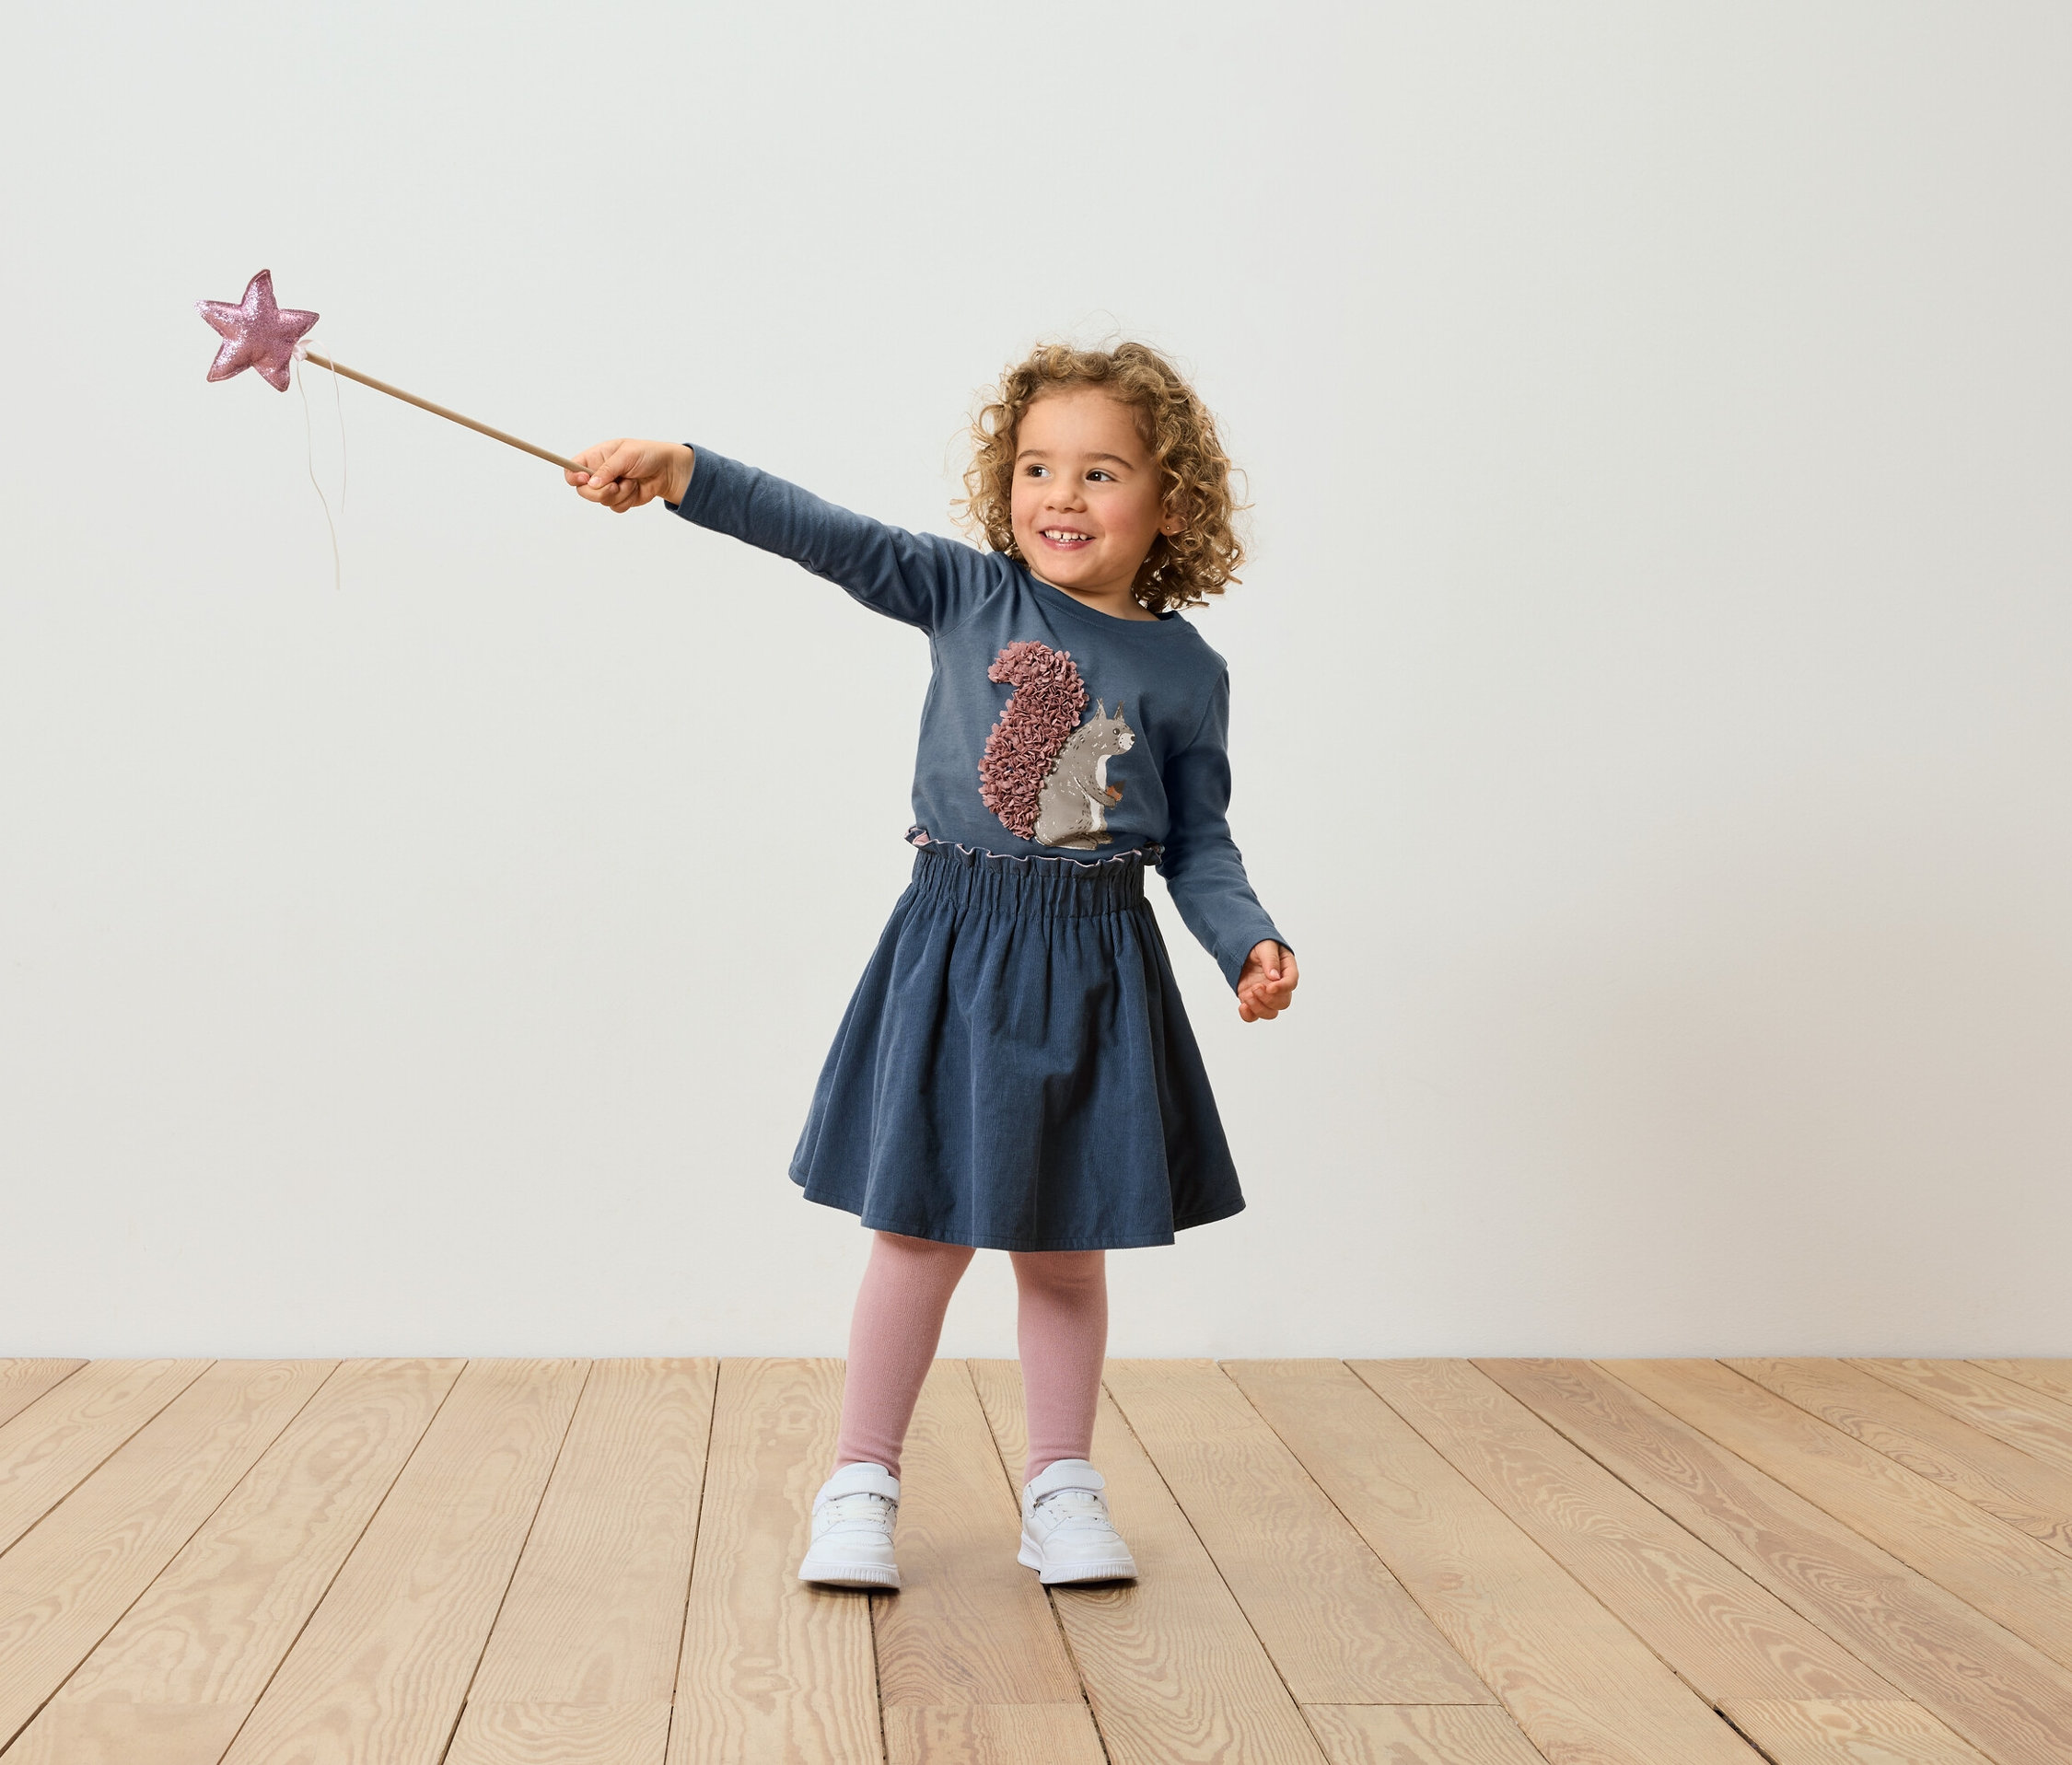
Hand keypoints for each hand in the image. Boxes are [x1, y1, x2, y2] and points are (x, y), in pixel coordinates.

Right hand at [566, 440, 692, 513]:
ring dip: (619, 494)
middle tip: (615, 486)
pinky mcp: (619, 499)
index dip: (573, 476)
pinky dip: (627, 501)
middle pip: (583, 491)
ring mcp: (609, 487)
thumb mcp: (627, 455)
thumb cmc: (648, 455)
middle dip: (600, 492)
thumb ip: (608, 469)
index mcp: (596, 457)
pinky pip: (615, 507)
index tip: (584, 479)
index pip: (572, 468)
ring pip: (601, 501)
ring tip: (632, 481)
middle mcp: (599, 473)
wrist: (667, 471)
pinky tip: (635, 489)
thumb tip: (592, 483)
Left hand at [1235, 942, 1297, 1021]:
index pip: (1291, 983)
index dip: (1283, 988)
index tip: (1270, 987)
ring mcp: (1266, 995)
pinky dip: (1249, 1015)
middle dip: (1269, 999)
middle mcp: (1279, 985)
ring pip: (1270, 1012)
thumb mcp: (1265, 945)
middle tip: (1255, 987)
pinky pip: (1254, 1015)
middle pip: (1283, 1002)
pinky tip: (1242, 1006)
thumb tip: (1274, 976)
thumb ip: (1270, 959)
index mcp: (1287, 969)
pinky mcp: (1253, 1000)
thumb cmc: (1257, 943)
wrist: (1242, 947)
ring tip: (1247, 996)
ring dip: (1259, 1008)